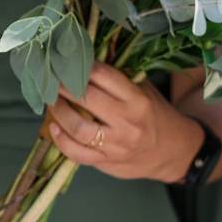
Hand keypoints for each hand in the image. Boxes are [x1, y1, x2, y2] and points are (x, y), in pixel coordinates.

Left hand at [46, 63, 203, 182]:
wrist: (172, 153)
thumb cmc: (153, 116)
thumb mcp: (144, 92)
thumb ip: (119, 79)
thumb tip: (84, 60)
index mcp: (138, 99)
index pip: (103, 75)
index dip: (79, 66)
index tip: (64, 62)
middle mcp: (128, 121)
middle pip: (86, 99)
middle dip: (62, 87)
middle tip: (50, 80)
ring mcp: (117, 144)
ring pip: (78, 128)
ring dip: (59, 113)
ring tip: (52, 102)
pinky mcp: (106, 161)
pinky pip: (77, 153)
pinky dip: (61, 141)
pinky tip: (54, 128)